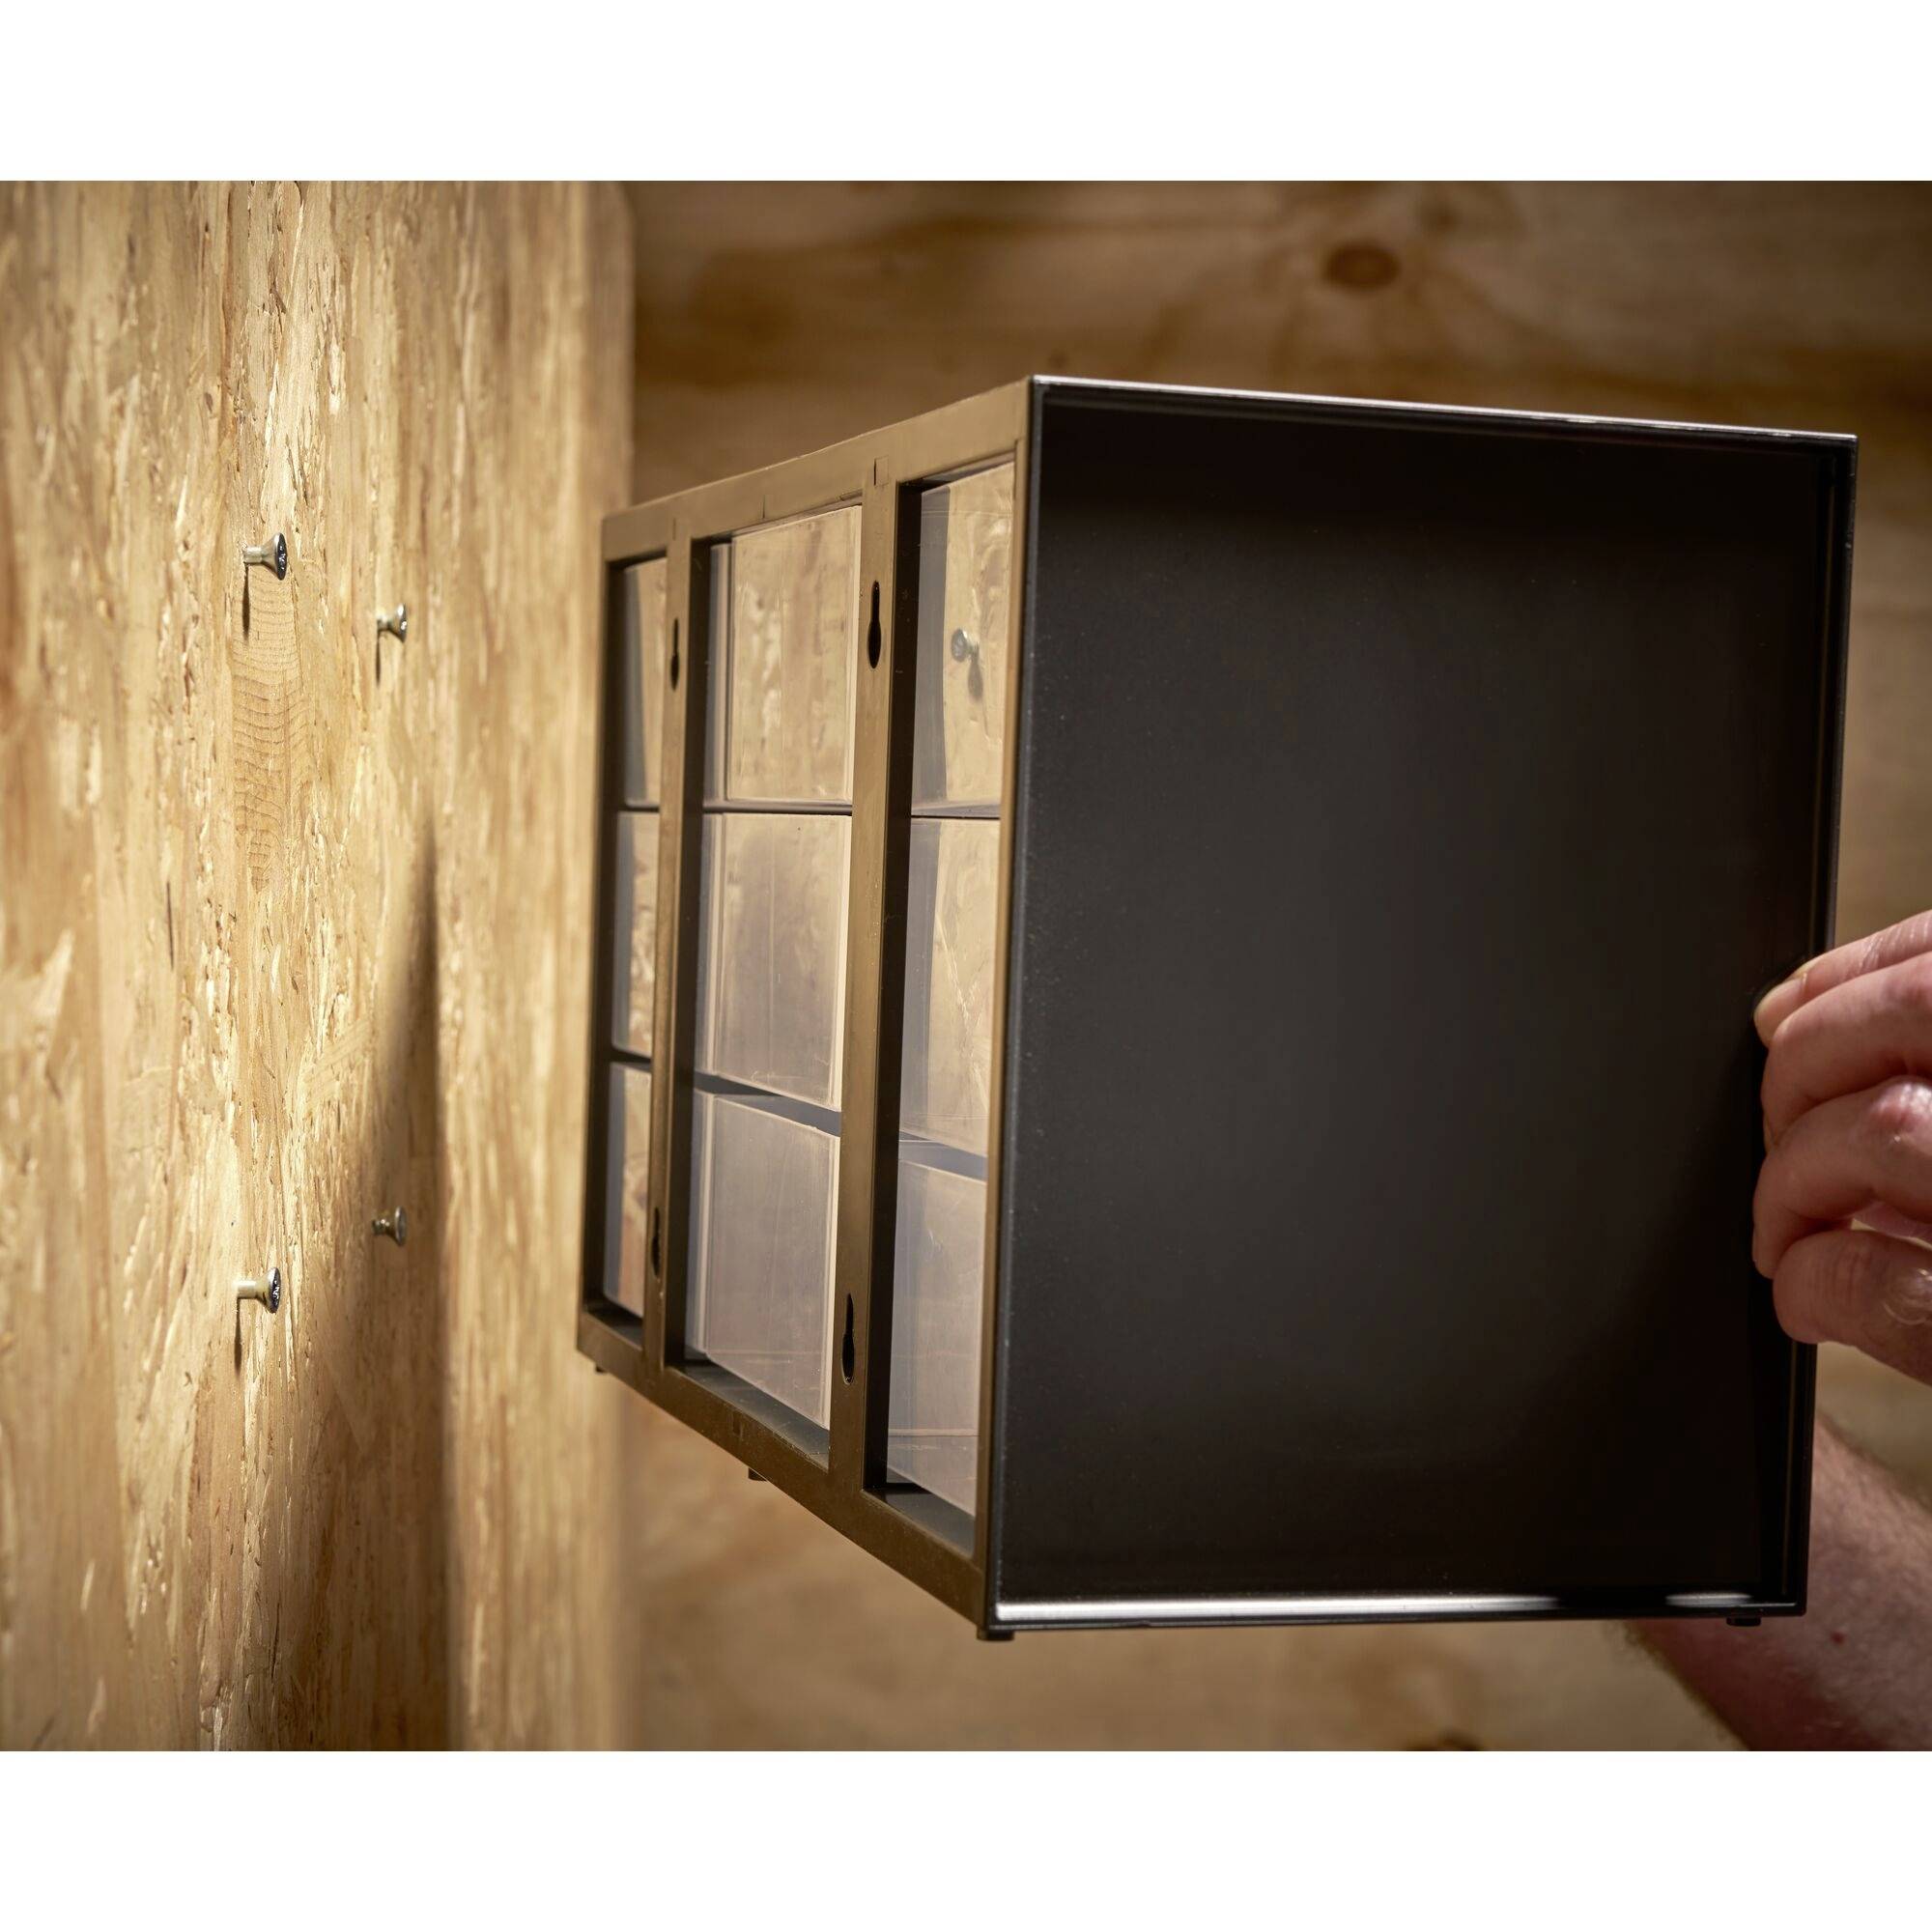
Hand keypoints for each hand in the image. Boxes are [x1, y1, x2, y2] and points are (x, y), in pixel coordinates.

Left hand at [1753, 910, 1931, 1384]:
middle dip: (1807, 1066)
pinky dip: (1818, 1279)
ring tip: (1790, 1228)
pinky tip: (1812, 1296)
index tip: (1787, 1012)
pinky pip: (1885, 1281)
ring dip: (1797, 1176)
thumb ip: (1930, 1079)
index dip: (1854, 977)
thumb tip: (1791, 1017)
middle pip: (1917, 1016)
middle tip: (1779, 1132)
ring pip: (1888, 1128)